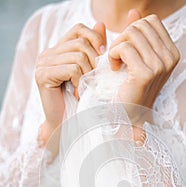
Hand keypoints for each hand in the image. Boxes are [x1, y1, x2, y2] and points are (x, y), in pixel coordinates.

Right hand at [36, 22, 105, 148]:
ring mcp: (43, 63)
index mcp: (59, 50)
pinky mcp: (43, 75)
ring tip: (86, 89)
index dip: (94, 37)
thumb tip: (101, 24)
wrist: (68, 125)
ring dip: (88, 75)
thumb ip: (94, 50)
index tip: (104, 54)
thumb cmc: (82, 101)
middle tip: (94, 80)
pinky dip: (80, 82)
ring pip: (77, 56)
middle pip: (80, 43)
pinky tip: (79, 94)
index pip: (78, 28)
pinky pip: (71, 69)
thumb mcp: (91, 72)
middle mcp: (48, 53)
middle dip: (94, 62)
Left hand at [109, 13, 179, 121]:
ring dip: (117, 47)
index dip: (133, 30)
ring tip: (116, 63)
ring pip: (131, 34)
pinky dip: (113, 55)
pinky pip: (124, 48)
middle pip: (140, 25)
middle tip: (119, 57)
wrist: (128, 114)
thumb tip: (133, 11)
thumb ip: (137, 35)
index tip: (128, 50)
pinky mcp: (146, 74)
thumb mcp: (137, 58)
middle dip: (123, 37)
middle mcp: (170, 58)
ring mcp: (160, 66)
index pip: (151, 21)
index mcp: (172, 53)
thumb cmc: (131, 88)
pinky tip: (113, 68)